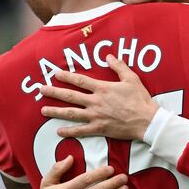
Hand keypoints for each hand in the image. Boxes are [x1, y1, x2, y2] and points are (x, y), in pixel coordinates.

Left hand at [39, 55, 158, 140]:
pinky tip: (58, 131)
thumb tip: (108, 56)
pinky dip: (69, 131)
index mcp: (102, 89)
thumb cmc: (140, 99)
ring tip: (43, 110)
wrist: (146, 120)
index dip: (66, 76)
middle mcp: (95, 102)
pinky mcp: (99, 129)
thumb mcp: (131, 78)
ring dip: (56, 111)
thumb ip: (119, 66)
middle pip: (70, 96)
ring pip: (71, 113)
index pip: (80, 80)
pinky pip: (80, 131)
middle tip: (41, 89)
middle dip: (54, 92)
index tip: (54, 73)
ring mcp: (96, 116)